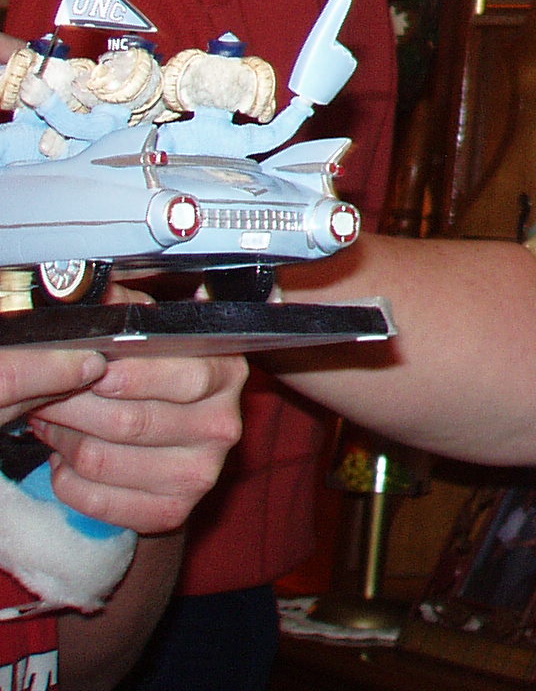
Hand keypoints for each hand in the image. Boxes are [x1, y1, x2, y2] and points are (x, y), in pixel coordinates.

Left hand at [13, 314, 245, 534]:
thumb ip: (126, 307)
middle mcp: (222, 425)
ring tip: (54, 424)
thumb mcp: (151, 332)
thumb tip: (97, 286)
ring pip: (102, 460)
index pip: (183, 376)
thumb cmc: (153, 382)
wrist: (171, 449)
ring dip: (63, 441)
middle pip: (129, 421)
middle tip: (46, 395)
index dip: (128, 374)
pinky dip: (67, 481)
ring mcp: (201, 473)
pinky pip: (95, 501)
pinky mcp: (173, 511)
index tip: (90, 367)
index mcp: (226, 372)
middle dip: (72, 407)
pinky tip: (68, 460)